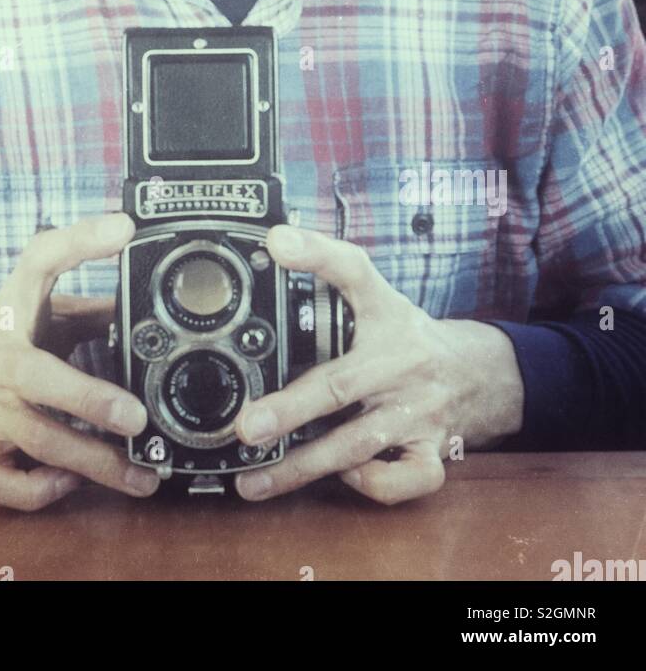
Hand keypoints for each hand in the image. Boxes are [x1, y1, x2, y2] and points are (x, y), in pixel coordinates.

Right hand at [0, 212, 159, 508]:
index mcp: (13, 313)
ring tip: (140, 476)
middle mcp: (1, 363)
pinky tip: (69, 483)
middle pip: (41, 377)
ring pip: (41, 444)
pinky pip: (9, 486)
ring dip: (94, 464)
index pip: (42, 261)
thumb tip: (142, 302)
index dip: (80, 240)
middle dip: (90, 399)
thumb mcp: (26, 313)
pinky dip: (40, 492)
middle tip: (136, 416)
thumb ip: (86, 309)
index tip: (123, 228)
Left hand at [233, 225, 523, 504]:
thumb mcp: (372, 294)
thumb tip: (273, 241)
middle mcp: (400, 361)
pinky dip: (374, 485)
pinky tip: (343, 478)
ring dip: (303, 467)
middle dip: (290, 411)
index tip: (277, 242)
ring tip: (254, 481)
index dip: (314, 253)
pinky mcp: (431, 449)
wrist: (478, 372)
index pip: (352, 270)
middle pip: (342, 385)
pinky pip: (405, 479)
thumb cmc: (406, 336)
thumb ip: (326, 268)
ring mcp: (417, 410)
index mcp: (383, 313)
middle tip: (247, 427)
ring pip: (359, 443)